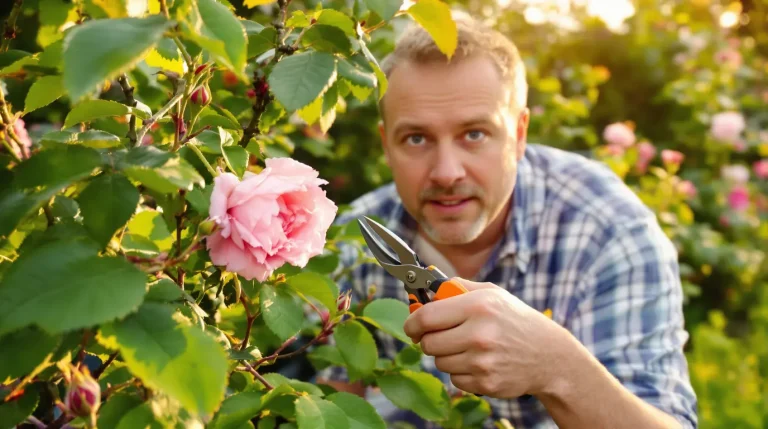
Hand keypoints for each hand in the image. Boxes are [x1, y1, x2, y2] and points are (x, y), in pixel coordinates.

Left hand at [403, 278, 566, 398]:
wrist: (548, 355)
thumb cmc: (515, 320)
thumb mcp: (492, 294)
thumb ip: (456, 287)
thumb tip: (425, 287)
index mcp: (478, 306)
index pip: (426, 317)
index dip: (412, 323)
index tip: (412, 326)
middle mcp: (479, 334)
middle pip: (428, 343)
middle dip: (430, 340)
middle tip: (441, 336)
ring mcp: (482, 361)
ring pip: (439, 362)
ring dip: (447, 356)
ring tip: (467, 348)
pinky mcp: (485, 382)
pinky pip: (454, 379)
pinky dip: (461, 372)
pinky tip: (478, 363)